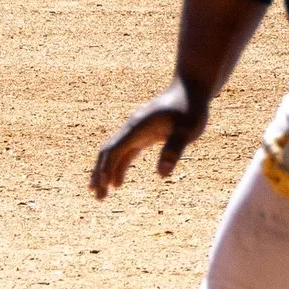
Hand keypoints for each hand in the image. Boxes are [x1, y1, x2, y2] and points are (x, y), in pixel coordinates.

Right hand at [91, 79, 209, 199]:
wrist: (190, 90)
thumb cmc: (190, 109)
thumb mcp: (187, 129)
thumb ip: (174, 149)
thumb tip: (162, 174)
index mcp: (137, 127)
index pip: (116, 149)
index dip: (107, 167)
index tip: (103, 185)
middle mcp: (131, 129)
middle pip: (108, 152)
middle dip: (100, 174)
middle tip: (98, 197)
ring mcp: (135, 132)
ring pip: (113, 154)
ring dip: (105, 173)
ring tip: (101, 195)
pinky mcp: (142, 136)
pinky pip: (124, 153)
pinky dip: (118, 168)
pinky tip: (117, 183)